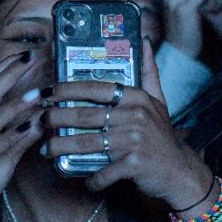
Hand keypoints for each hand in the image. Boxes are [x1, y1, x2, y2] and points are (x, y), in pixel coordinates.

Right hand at [0, 52, 43, 221]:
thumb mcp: (3, 158)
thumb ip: (19, 138)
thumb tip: (40, 120)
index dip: (5, 71)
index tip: (25, 55)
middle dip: (10, 75)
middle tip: (31, 57)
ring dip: (18, 104)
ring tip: (39, 93)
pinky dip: (14, 135)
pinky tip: (30, 127)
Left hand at [41, 39, 211, 203]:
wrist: (181, 172)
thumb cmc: (162, 137)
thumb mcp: (159, 102)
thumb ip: (149, 73)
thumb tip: (143, 41)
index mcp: (137, 98)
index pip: (95, 88)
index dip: (67, 89)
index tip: (47, 92)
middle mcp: (135, 115)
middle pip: (85, 115)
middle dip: (57, 118)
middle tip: (40, 121)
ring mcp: (135, 140)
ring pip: (88, 143)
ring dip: (62, 147)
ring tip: (46, 150)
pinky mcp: (134, 163)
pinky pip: (104, 171)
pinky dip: (92, 178)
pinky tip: (84, 180)